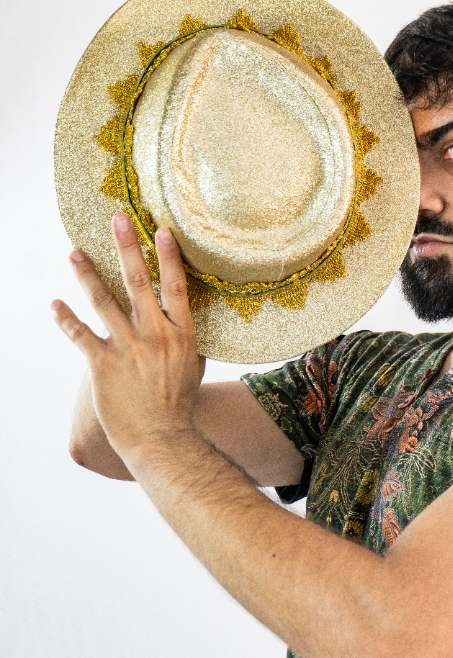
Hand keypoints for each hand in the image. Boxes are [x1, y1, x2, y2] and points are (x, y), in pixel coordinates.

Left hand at [52, 215, 203, 462]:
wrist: (162, 437)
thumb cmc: (179, 402)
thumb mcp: (194, 366)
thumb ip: (188, 338)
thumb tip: (185, 318)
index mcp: (182, 335)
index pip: (176, 287)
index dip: (168, 258)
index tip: (161, 231)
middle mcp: (156, 336)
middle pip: (140, 284)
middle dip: (128, 248)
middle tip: (118, 220)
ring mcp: (129, 349)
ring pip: (104, 302)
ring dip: (88, 274)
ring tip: (75, 252)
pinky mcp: (103, 365)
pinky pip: (80, 335)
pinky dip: (65, 318)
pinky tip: (54, 303)